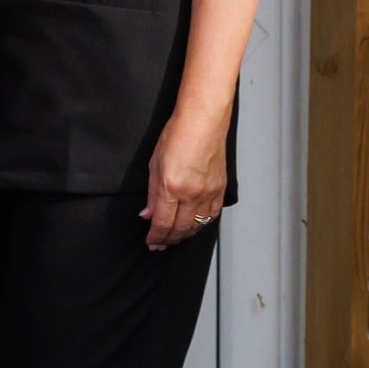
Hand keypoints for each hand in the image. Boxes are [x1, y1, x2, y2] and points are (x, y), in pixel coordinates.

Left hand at [141, 114, 227, 250]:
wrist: (203, 122)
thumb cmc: (177, 136)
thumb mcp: (154, 164)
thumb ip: (153, 194)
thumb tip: (148, 215)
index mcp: (172, 188)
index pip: (163, 223)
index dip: (156, 237)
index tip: (151, 242)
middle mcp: (192, 194)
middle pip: (180, 228)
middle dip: (169, 240)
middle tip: (160, 245)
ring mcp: (209, 193)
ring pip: (197, 225)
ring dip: (184, 235)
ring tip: (174, 238)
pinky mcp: (220, 189)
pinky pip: (211, 215)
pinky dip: (201, 224)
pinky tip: (194, 225)